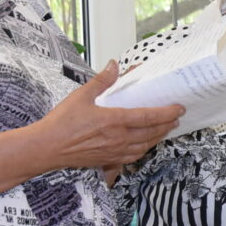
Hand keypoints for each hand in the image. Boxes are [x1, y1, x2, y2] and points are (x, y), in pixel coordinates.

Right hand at [37, 60, 182, 169]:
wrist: (46, 148)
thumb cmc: (61, 123)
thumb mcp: (81, 96)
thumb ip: (101, 81)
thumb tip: (114, 65)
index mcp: (114, 120)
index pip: (148, 117)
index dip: (166, 113)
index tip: (179, 108)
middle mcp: (118, 138)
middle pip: (151, 132)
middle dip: (167, 125)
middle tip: (177, 117)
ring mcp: (115, 152)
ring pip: (145, 146)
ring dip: (158, 137)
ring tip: (166, 129)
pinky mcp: (108, 161)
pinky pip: (134, 156)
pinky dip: (145, 149)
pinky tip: (146, 145)